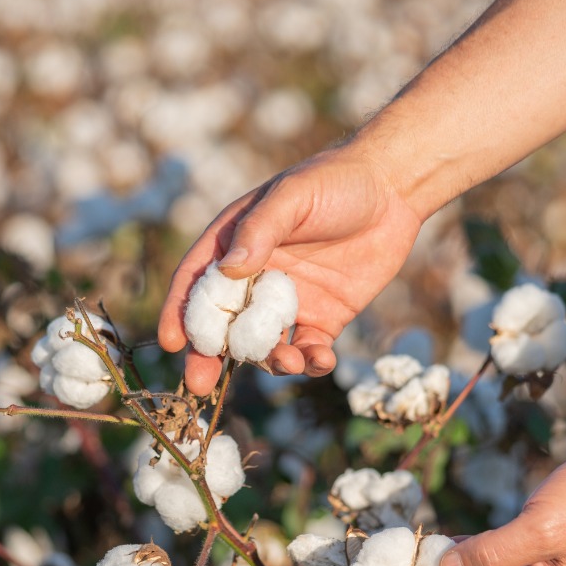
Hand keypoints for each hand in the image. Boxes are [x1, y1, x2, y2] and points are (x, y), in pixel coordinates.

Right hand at [157, 143, 423, 394]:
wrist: (393, 189)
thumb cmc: (333, 181)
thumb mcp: (291, 198)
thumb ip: (259, 231)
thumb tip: (228, 269)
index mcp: (234, 245)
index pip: (197, 283)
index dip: (180, 312)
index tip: (172, 342)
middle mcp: (255, 278)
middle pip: (223, 324)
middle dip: (209, 356)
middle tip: (201, 384)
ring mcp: (288, 302)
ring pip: (264, 345)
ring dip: (269, 360)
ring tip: (286, 360)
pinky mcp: (323, 318)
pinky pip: (308, 350)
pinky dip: (311, 362)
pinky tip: (322, 360)